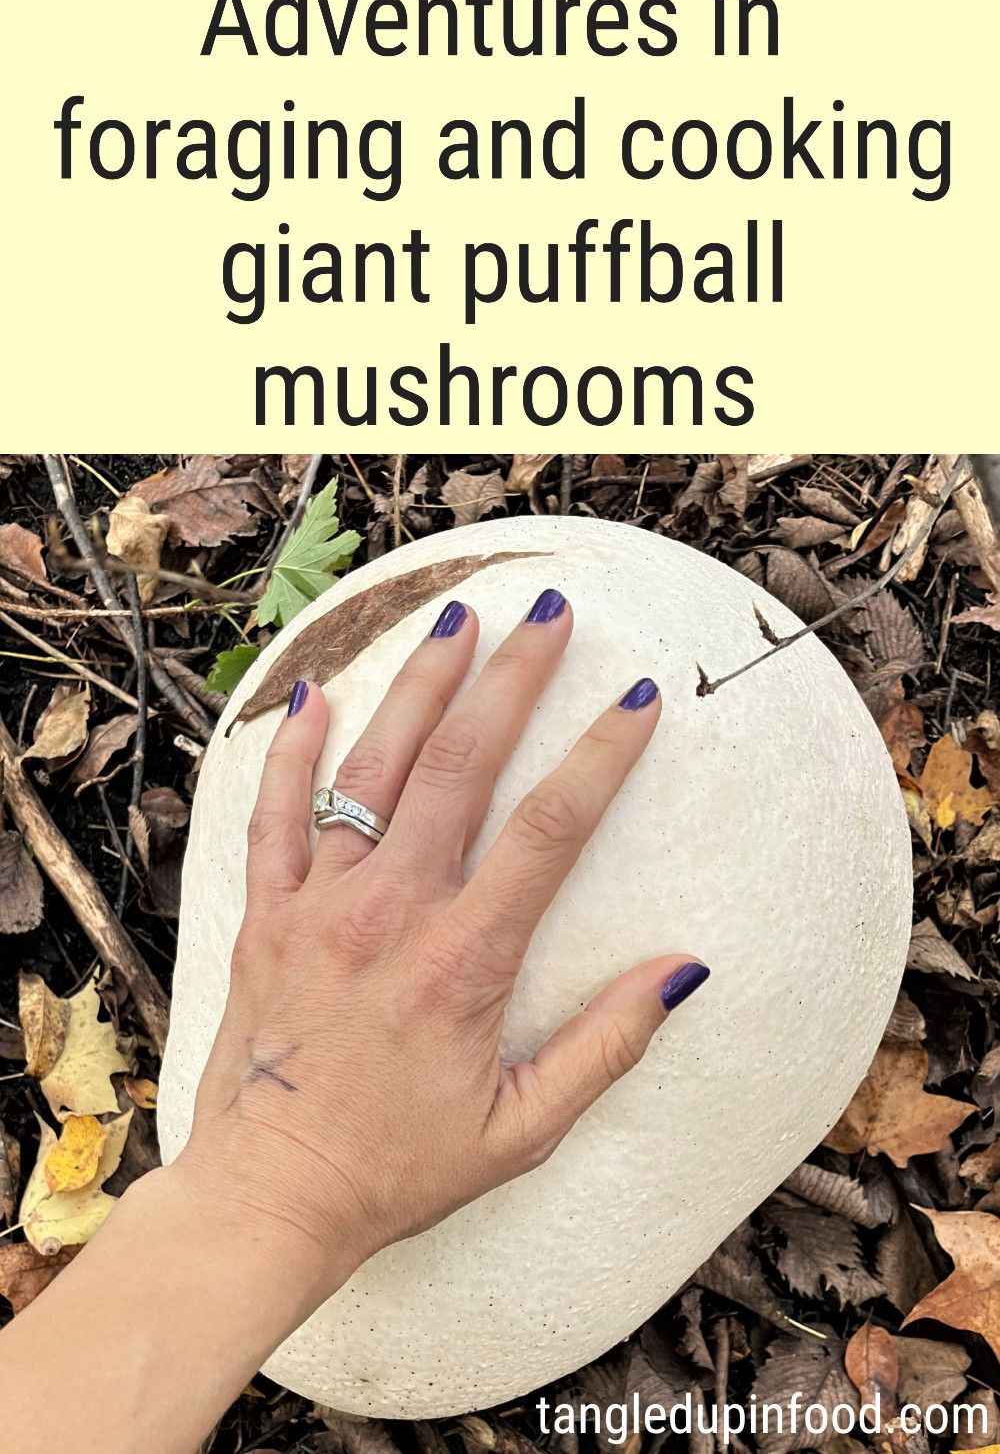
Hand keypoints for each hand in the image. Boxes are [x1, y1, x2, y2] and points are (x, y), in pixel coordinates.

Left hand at [174, 589, 707, 1287]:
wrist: (268, 1198)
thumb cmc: (399, 1171)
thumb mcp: (525, 1129)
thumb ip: (607, 1045)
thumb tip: (683, 970)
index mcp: (465, 958)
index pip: (552, 828)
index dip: (602, 755)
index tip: (638, 701)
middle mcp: (391, 912)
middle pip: (461, 765)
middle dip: (512, 679)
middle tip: (548, 615)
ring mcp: (320, 905)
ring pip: (373, 769)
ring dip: (419, 686)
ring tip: (457, 620)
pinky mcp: (265, 915)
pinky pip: (274, 813)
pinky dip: (292, 750)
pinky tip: (315, 693)